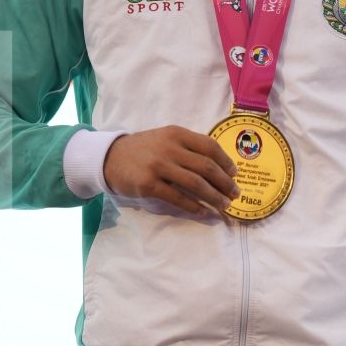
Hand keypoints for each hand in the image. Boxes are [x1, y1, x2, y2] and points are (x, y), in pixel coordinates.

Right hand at [103, 127, 239, 216]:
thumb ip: (188, 147)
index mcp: (177, 134)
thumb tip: (218, 166)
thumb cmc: (144, 149)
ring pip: (195, 183)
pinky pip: (177, 197)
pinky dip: (193, 206)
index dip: (225, 162)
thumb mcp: (166, 138)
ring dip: (213, 196)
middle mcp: (169, 148)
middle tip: (234, 194)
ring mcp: (158, 166)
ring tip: (223, 205)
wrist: (110, 157)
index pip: (209, 146)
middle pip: (206, 167)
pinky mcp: (148, 185)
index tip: (234, 174)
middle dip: (224, 183)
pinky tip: (203, 211)